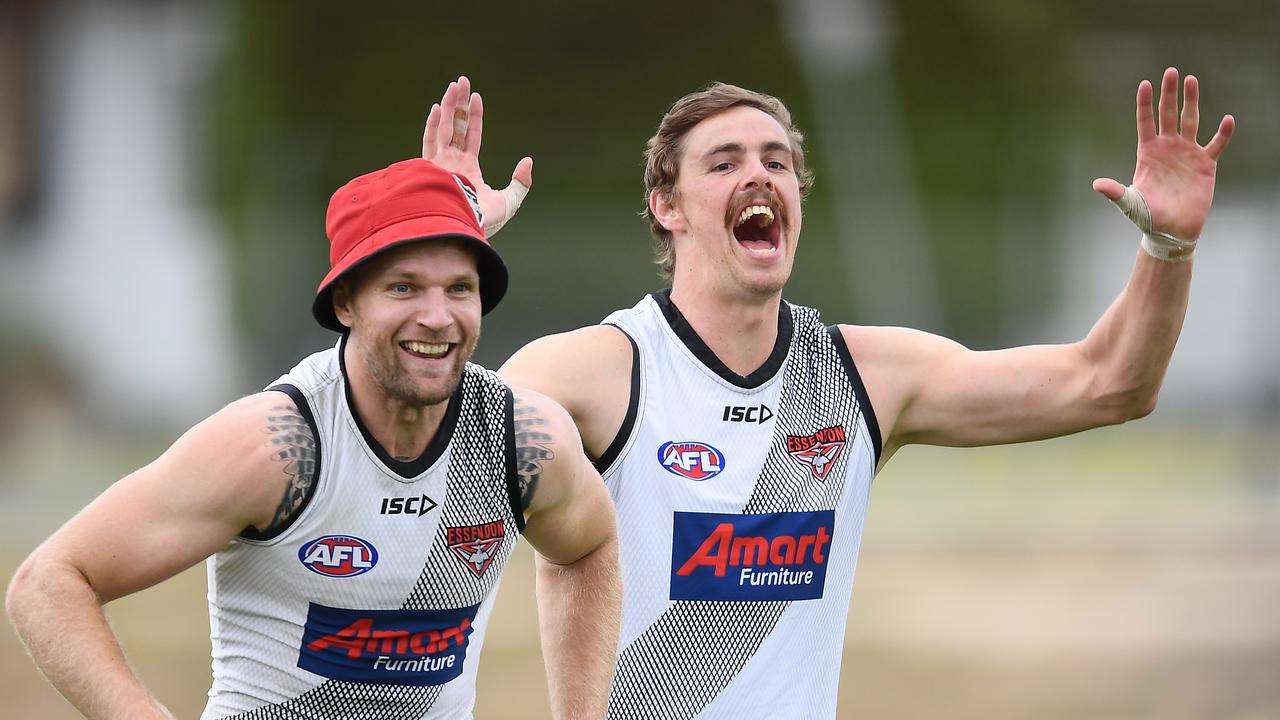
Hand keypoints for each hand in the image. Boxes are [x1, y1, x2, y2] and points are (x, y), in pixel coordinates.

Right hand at [422, 75, 532, 236]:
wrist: (463, 229)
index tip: (476, 97)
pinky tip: (437, 108)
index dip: (474, 116)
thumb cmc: (484, 220)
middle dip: (457, 103)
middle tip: (461, 81)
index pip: (471, 136)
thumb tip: (527, 160)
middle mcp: (451, 163)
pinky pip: (430, 143)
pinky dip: (433, 126)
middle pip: (454, 126)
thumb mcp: (509, 201)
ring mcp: (439, 164)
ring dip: (447, 106)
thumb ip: (521, 182)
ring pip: (443, 129)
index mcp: (467, 169)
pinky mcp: (430, 169)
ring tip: (454, 85)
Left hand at [1092, 67, 1234, 239]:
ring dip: (1191, 101)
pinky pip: (1216, 144)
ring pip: (1190, 121)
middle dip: (1169, 93)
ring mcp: (1187, 153)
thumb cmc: (1148, 217)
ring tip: (1192, 80)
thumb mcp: (1130, 203)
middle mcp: (1167, 148)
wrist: (1172, 230)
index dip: (1145, 103)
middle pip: (1168, 114)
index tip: (1145, 84)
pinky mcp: (1205, 164)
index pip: (1145, 122)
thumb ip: (1115, 192)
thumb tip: (1097, 184)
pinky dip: (1222, 133)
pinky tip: (1227, 120)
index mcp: (1148, 153)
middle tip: (1171, 72)